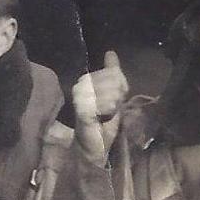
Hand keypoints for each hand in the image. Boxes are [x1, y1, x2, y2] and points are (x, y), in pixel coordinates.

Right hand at [72, 51, 128, 166]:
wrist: (93, 147)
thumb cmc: (103, 122)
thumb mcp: (113, 94)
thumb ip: (112, 73)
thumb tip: (110, 52)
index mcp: (85, 80)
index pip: (114, 72)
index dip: (120, 86)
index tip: (114, 101)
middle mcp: (79, 86)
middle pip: (114, 80)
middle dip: (117, 96)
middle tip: (109, 110)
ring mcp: (79, 98)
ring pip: (112, 91)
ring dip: (114, 106)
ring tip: (105, 115)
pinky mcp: (82, 110)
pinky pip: (106, 103)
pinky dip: (109, 112)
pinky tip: (102, 118)